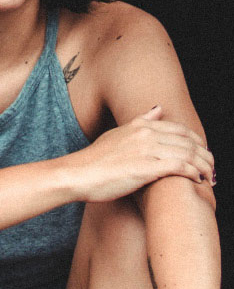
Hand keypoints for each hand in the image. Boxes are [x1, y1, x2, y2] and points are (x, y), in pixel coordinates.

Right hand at [71, 106, 213, 201]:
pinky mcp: (146, 168)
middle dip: (205, 155)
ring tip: (208, 177)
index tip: (201, 154)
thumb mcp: (117, 134)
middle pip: (189, 141)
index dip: (196, 142)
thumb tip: (158, 108)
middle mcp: (146, 134)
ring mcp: (147, 150)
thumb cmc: (94, 160)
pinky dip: (193, 173)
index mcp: (140, 126)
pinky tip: (197, 180)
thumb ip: (140, 121)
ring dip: (204, 166)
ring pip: (189, 154)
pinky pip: (180, 167)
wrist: (77, 174)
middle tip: (210, 167)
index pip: (180, 129)